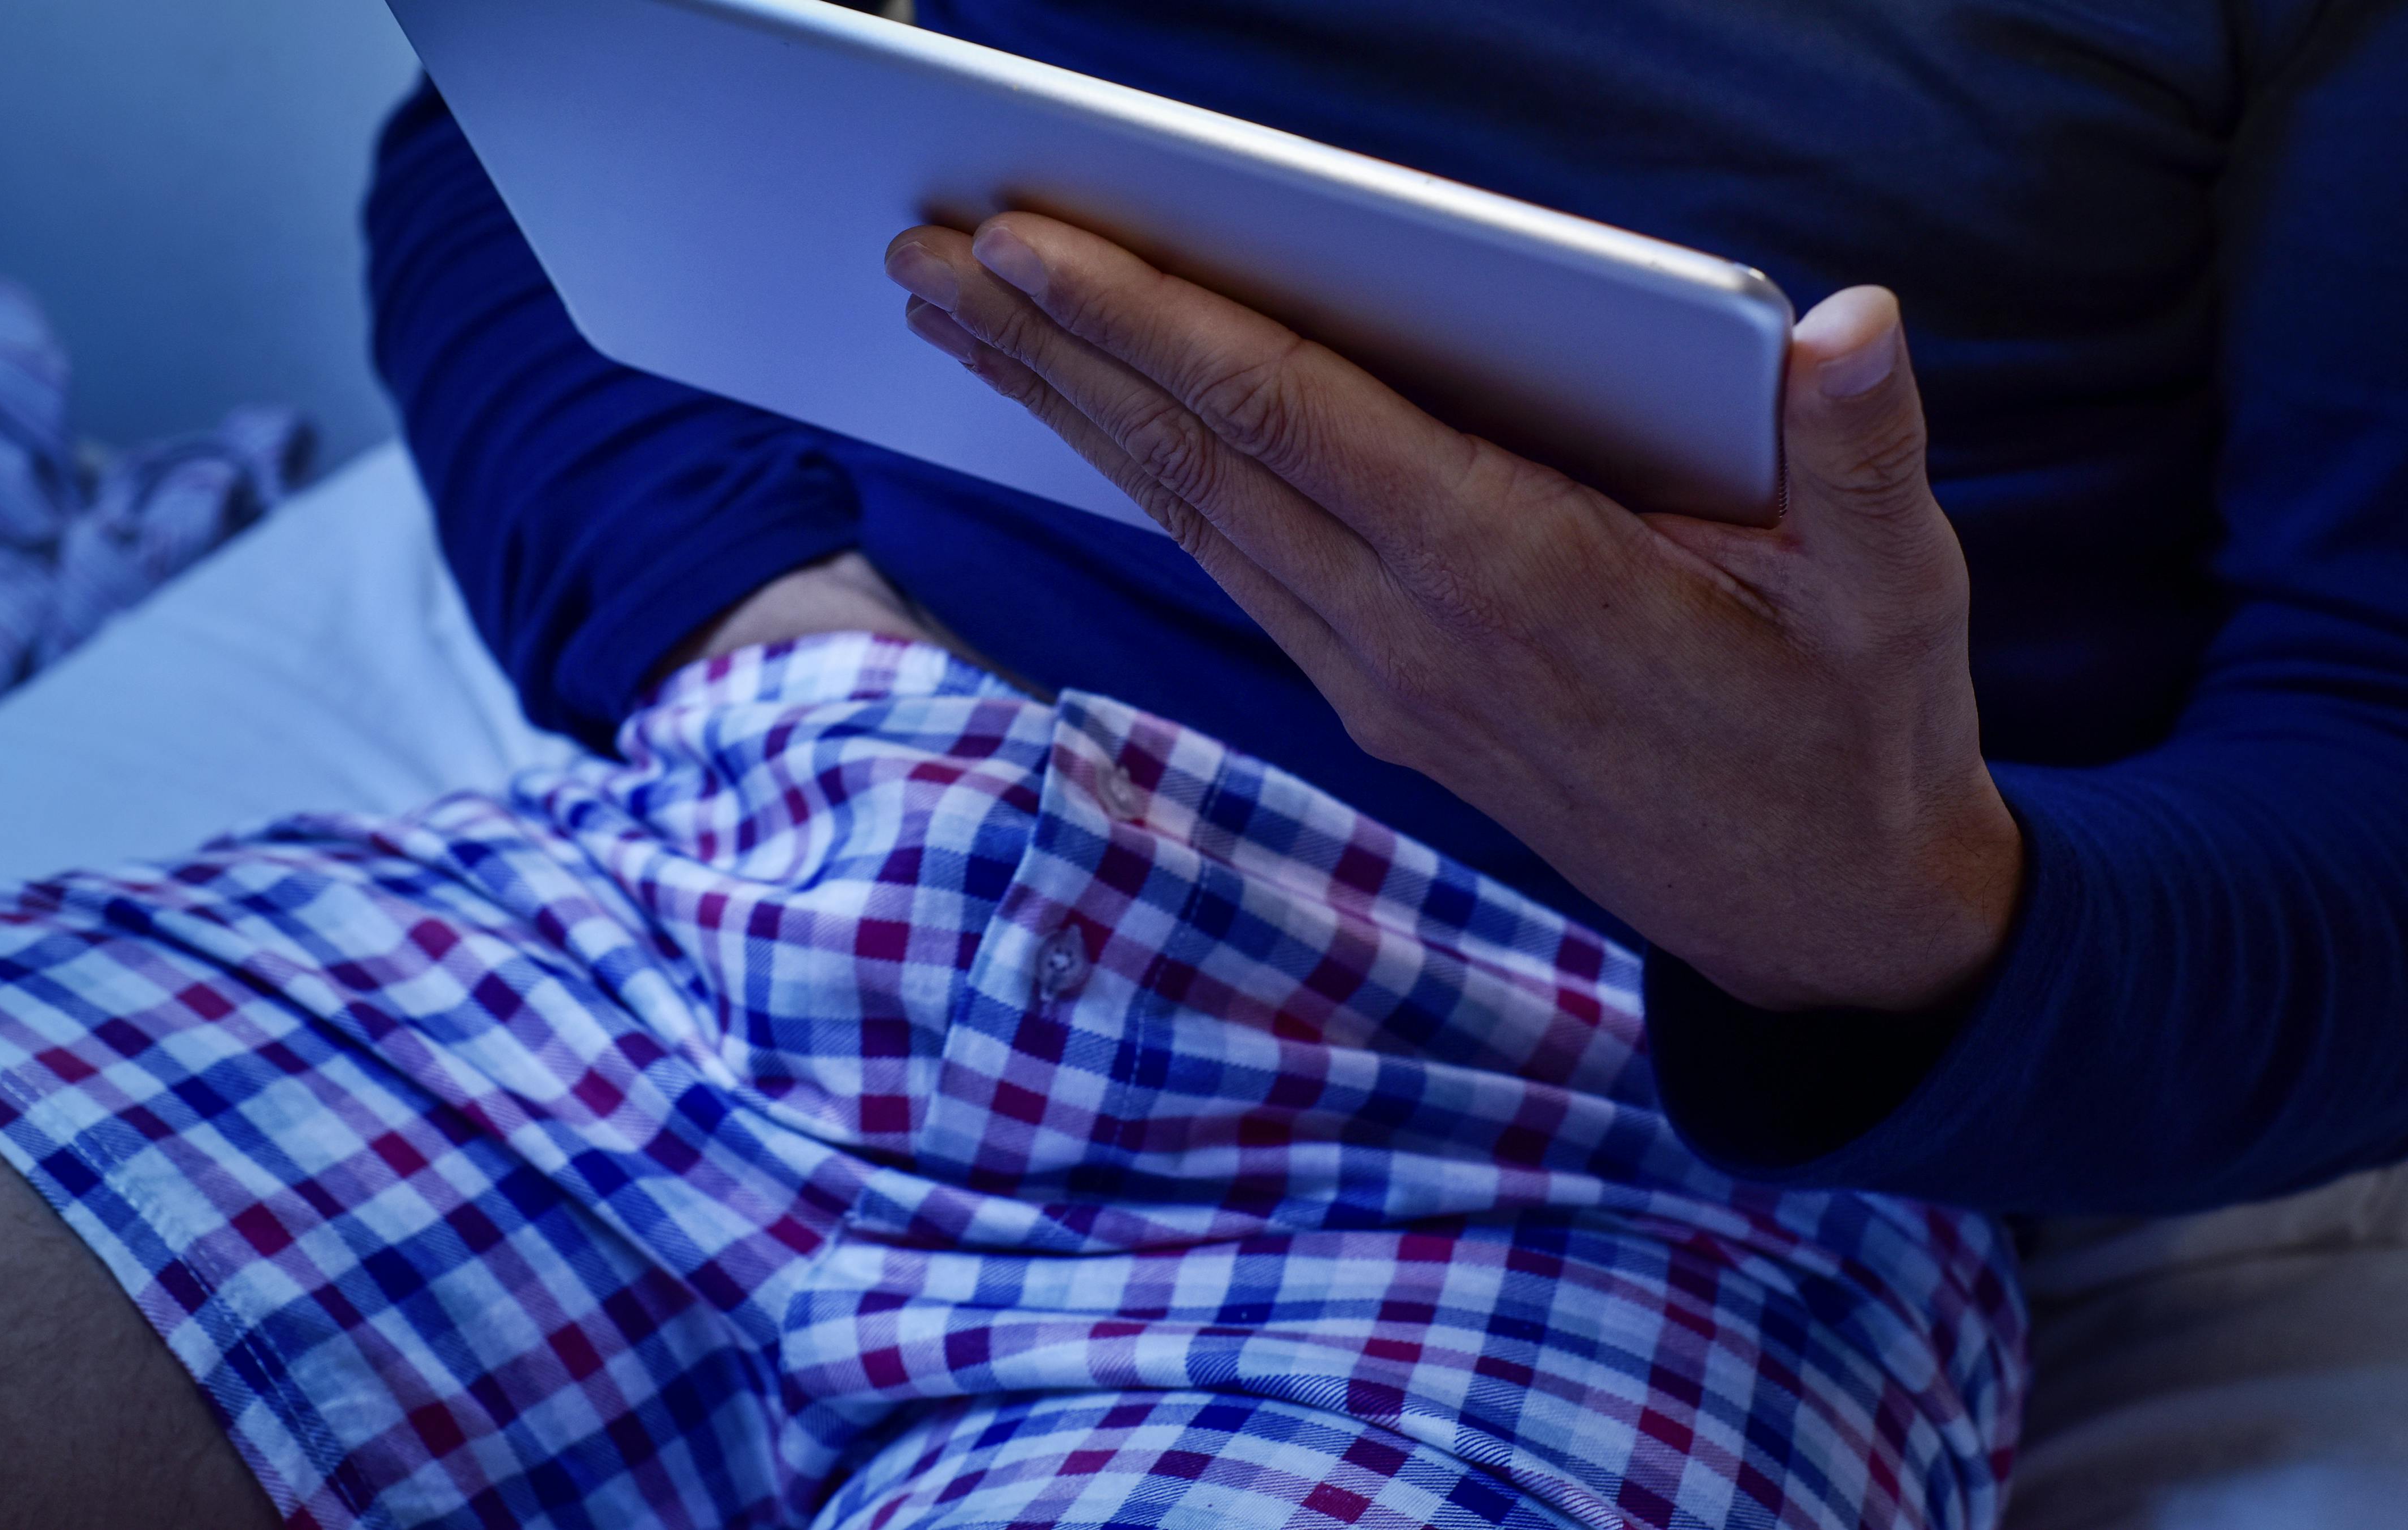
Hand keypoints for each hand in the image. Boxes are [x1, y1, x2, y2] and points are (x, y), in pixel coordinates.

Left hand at [884, 214, 2020, 1012]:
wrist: (1817, 924)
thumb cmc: (1855, 738)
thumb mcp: (1897, 593)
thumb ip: (1864, 452)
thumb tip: (1850, 322)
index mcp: (1518, 573)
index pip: (1291, 416)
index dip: (1148, 321)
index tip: (1023, 245)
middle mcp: (1415, 630)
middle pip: (1195, 461)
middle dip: (1049, 349)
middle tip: (918, 255)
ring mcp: (1384, 679)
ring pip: (1192, 516)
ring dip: (1072, 413)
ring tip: (962, 322)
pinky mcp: (1387, 706)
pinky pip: (1236, 567)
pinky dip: (1148, 480)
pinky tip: (1097, 425)